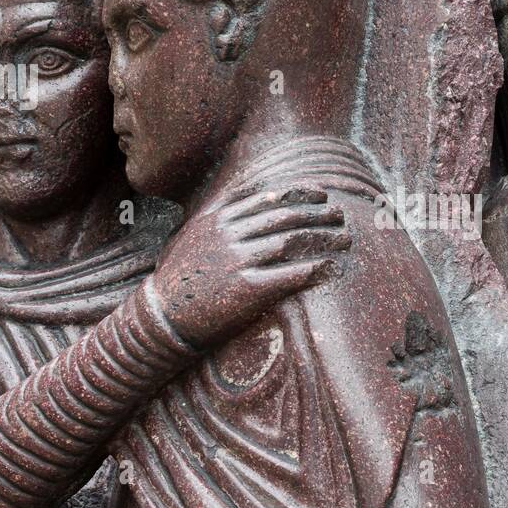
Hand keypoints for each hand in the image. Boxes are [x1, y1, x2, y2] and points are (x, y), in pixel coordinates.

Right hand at [152, 185, 350, 347]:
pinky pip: (288, 274)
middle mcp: (229, 234)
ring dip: (323, 237)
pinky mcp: (246, 289)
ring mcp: (237, 260)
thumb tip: (251, 198)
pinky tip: (329, 267)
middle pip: (285, 215)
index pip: (268, 195)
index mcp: (218, 217)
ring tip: (345, 238)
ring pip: (291, 240)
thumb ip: (220, 215)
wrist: (162, 316)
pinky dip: (313, 268)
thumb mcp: (193, 234)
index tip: (322, 192)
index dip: (300, 192)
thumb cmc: (180, 277)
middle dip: (318, 211)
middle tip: (341, 214)